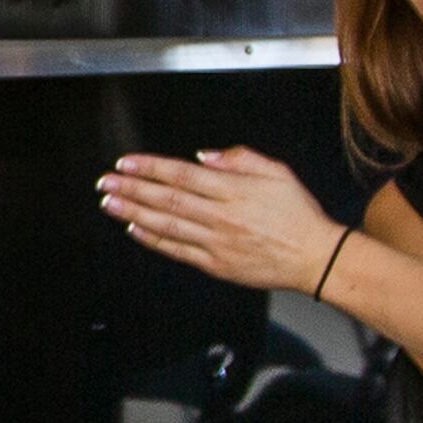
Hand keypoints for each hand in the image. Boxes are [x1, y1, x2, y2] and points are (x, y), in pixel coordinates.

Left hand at [96, 147, 347, 293]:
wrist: (315, 258)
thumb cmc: (298, 215)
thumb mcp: (277, 172)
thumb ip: (240, 159)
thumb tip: (205, 157)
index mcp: (234, 190)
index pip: (182, 175)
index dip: (150, 168)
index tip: (127, 163)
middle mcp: (221, 216)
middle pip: (167, 199)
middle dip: (132, 189)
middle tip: (106, 182)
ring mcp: (216, 242)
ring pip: (167, 225)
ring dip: (134, 213)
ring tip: (110, 203)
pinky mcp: (216, 264)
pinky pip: (178, 251)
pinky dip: (153, 240)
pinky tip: (135, 230)